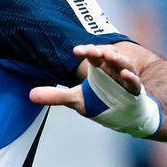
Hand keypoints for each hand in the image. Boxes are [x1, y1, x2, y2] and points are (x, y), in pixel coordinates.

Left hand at [29, 44, 144, 113]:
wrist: (122, 116)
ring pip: (124, 66)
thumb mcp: (76, 99)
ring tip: (109, 55)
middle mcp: (114, 71)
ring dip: (118, 60)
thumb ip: (56, 96)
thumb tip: (30, 95)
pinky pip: (135, 84)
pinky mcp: (135, 93)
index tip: (76, 50)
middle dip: (101, 52)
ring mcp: (125, 81)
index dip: (87, 51)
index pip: (94, 55)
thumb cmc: (101, 101)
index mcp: (101, 69)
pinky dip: (131, 79)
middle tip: (94, 50)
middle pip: (109, 57)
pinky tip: (125, 74)